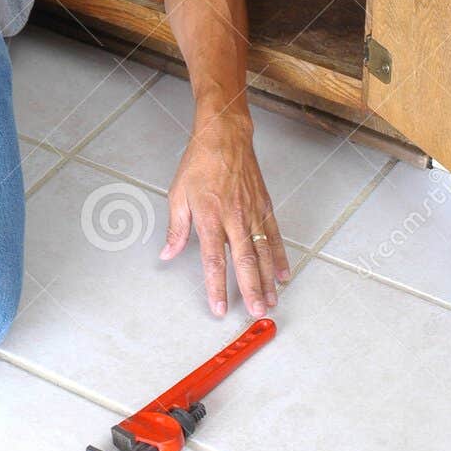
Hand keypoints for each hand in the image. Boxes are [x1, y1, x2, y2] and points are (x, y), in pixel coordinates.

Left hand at [159, 111, 289, 317]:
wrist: (225, 137)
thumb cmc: (200, 163)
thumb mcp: (178, 193)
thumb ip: (176, 227)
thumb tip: (167, 253)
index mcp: (209, 216)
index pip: (214, 259)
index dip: (217, 286)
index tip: (219, 307)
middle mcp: (234, 218)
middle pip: (245, 261)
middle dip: (251, 290)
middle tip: (256, 313)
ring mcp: (252, 213)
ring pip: (263, 252)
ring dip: (267, 280)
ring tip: (270, 302)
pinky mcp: (264, 207)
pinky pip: (275, 236)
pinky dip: (279, 257)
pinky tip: (282, 274)